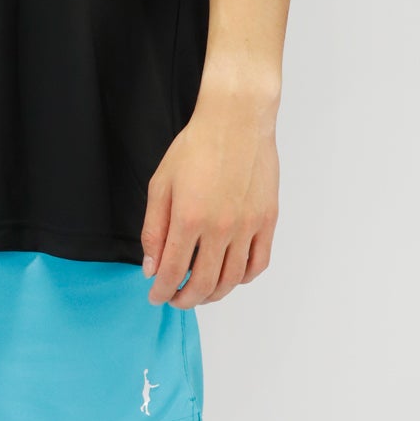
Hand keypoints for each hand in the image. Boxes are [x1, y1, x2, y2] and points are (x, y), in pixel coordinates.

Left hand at [139, 81, 279, 307]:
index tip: (155, 297)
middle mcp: (220, 228)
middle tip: (175, 298)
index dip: (162, 290)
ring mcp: (248, 226)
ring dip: (214, 294)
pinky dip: (244, 278)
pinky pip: (258, 263)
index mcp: (189, 218)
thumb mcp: (161, 183)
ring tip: (200, 292)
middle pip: (204, 283)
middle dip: (185, 298)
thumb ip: (154, 228)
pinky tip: (230, 276)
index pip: (173, 271)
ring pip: (232, 279)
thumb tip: (152, 267)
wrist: (236, 121)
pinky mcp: (267, 220)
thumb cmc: (195, 146)